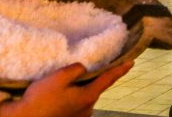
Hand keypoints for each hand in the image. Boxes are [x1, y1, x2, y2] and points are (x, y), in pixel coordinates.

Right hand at [0, 61, 132, 116]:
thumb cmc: (40, 99)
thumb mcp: (60, 76)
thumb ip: (77, 69)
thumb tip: (84, 69)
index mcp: (89, 97)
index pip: (109, 78)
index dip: (120, 69)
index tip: (131, 62)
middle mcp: (87, 109)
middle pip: (95, 88)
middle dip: (93, 79)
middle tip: (85, 69)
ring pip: (84, 97)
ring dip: (80, 89)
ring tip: (65, 83)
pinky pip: (76, 104)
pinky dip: (72, 97)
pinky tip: (60, 95)